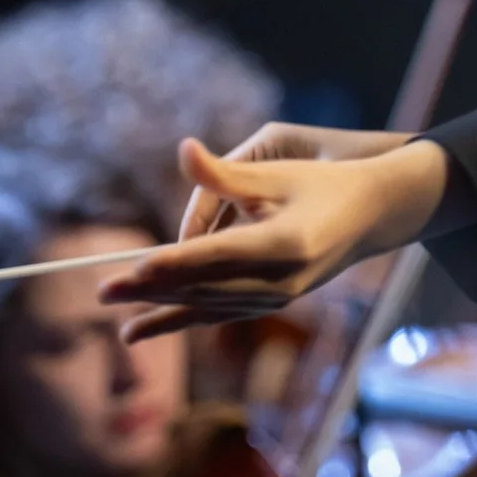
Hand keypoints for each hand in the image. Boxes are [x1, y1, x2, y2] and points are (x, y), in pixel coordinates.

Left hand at [98, 135, 451, 340]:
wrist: (373, 216)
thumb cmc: (323, 183)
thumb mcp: (274, 172)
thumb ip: (223, 172)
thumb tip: (183, 150)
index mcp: (283, 244)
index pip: (214, 257)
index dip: (170, 264)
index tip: (132, 270)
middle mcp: (281, 280)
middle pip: (205, 287)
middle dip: (152, 292)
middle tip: (103, 293)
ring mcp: (279, 297)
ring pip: (211, 307)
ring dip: (165, 313)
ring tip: (123, 325)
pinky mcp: (275, 302)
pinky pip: (223, 313)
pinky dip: (187, 319)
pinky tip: (155, 326)